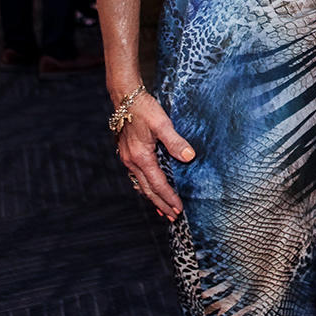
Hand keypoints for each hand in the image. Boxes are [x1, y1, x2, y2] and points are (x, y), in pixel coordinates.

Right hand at [116, 92, 194, 220]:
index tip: (179, 208)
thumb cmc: (145, 109)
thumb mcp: (162, 123)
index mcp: (141, 157)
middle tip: (173, 217)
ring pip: (141, 185)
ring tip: (162, 209)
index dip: (169, 197)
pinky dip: (145, 187)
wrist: (125, 99)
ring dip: (153, 198)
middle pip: (148, 190)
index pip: (158, 184)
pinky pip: (137, 177)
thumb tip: (189, 157)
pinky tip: (149, 189)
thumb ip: (175, 141)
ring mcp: (128, 159)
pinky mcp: (128, 154)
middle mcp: (132, 162)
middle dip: (161, 204)